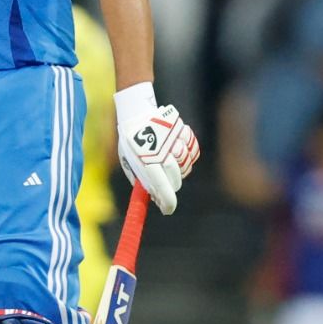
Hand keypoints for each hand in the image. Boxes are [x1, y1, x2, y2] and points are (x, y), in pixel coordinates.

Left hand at [115, 84, 199, 214]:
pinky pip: (193, 149)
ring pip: (186, 165)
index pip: (161, 186)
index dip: (167, 201)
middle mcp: (161, 152)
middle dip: (172, 184)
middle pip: (176, 178)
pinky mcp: (182, 131)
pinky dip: (188, 153)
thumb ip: (140, 179)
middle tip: (166, 183)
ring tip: (168, 159)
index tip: (168, 210)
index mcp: (145, 160)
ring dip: (180, 167)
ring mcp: (173, 141)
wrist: (137, 113)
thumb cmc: (131, 141)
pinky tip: (178, 149)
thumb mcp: (129, 162)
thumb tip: (153, 198)